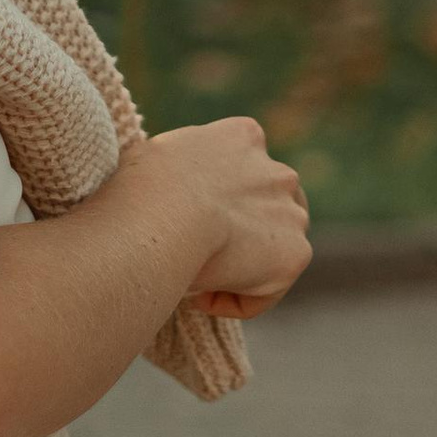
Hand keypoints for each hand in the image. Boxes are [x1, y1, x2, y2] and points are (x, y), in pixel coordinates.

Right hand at [132, 115, 310, 321]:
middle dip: (240, 229)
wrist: (164, 217)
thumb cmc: (142, 188)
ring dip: (242, 265)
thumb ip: (179, 167)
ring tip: (198, 279)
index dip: (216, 198)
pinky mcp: (294, 255)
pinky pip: (265, 289)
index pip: (242, 166)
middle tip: (197, 252)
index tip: (186, 221)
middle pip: (268, 204)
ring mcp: (291, 213)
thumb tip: (164, 191)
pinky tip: (201, 299)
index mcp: (243, 136)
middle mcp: (277, 170)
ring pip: (273, 247)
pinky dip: (236, 300)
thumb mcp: (156, 157)